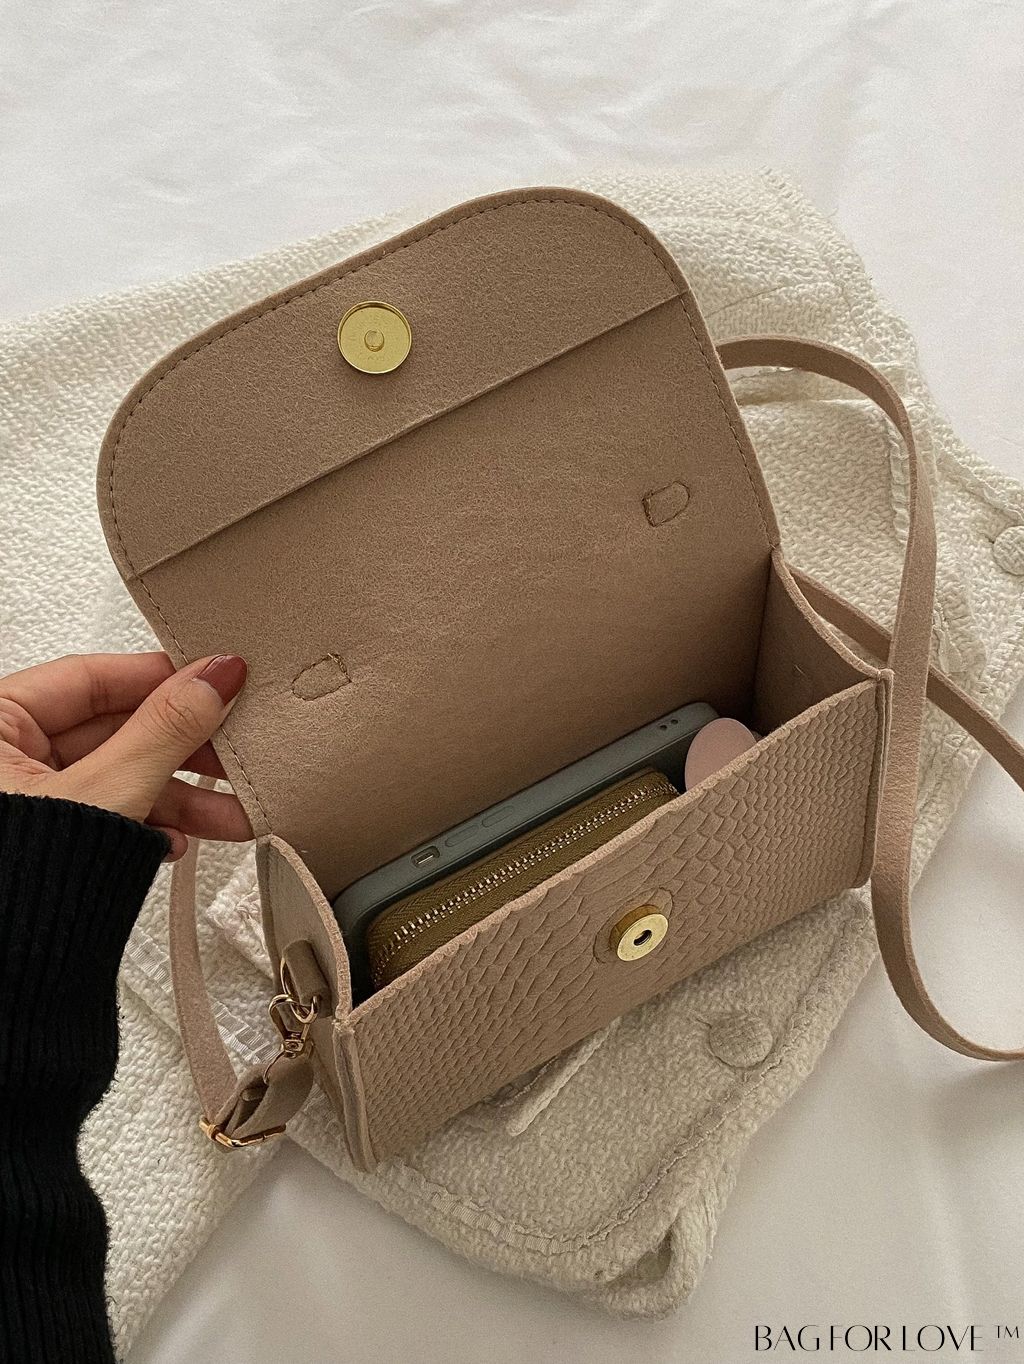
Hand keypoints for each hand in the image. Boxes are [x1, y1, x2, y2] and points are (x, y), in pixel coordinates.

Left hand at [0, 652, 252, 859]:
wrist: (7, 981)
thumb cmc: (14, 884)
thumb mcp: (107, 791)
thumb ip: (165, 729)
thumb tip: (214, 678)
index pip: (94, 678)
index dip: (162, 677)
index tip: (219, 679)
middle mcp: (4, 755)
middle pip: (115, 729)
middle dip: (185, 749)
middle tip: (238, 748)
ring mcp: (28, 798)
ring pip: (121, 775)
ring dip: (183, 795)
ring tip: (235, 812)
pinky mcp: (51, 837)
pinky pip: (111, 811)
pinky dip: (151, 824)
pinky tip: (178, 841)